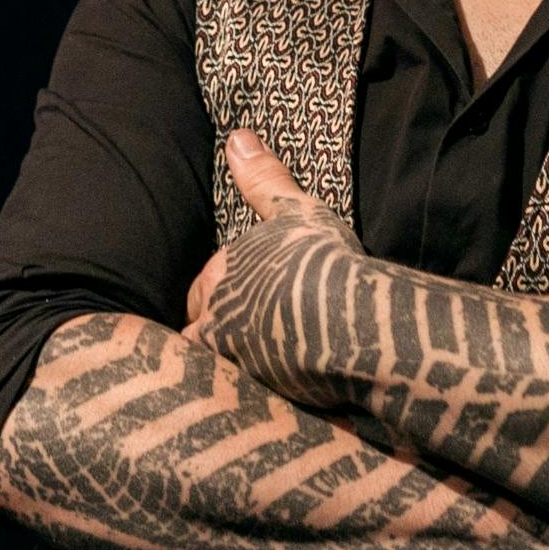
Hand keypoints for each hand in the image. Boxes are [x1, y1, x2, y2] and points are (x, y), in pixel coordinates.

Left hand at [183, 129, 360, 405]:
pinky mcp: (255, 396)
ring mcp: (233, 360)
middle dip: (214, 333)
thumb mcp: (294, 208)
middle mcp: (217, 318)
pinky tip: (256, 412)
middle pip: (200, 329)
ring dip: (221, 369)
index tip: (236, 303)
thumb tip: (236, 138)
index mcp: (223, 272)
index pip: (203, 288)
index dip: (218, 296)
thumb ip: (263, 178)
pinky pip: (237, 402)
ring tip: (238, 380)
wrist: (347, 318)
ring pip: (210, 368)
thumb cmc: (321, 257)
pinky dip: (242, 403)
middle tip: (239, 341)